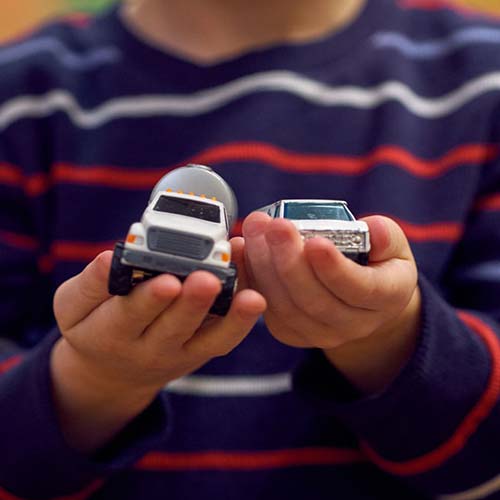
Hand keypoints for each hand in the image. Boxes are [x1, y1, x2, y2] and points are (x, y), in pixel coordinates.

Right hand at [51, 251, 264, 450]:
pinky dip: (242, 321)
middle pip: (173, 328)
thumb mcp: (74, 307)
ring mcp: (179, 353)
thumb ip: (89, 285)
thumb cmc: (94, 326)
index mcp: (109, 334)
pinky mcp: (201, 352)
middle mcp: (147, 349)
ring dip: (230, 316)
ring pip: (207, 338)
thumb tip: (108, 259)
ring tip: (249, 296)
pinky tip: (256, 296)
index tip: (167, 280)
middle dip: (192, 304)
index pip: (128, 316)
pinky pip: (224, 341)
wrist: (114, 370)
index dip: (149, 299)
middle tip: (207, 280)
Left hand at [242, 212, 420, 393]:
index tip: (315, 242)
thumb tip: (373, 229)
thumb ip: (385, 236)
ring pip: (287, 307)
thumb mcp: (392, 246)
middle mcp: (354, 324)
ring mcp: (321, 333)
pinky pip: (269, 309)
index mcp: (386, 299)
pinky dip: (253, 278)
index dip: (335, 268)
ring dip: (265, 266)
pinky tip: (245, 248)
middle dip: (291, 262)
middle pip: (316, 301)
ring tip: (256, 230)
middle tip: (276, 227)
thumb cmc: (376, 263)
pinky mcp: (292, 333)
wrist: (361, 298)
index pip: (359, 288)